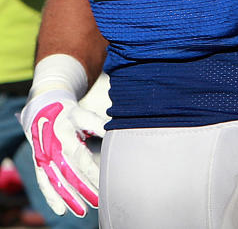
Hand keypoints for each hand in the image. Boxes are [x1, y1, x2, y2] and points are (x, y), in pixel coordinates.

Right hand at [18, 88, 104, 216]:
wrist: (43, 111)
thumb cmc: (70, 114)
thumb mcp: (84, 114)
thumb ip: (98, 124)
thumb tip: (114, 131)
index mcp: (65, 134)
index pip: (81, 157)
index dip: (92, 171)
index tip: (105, 181)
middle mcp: (52, 147)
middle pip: (70, 172)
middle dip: (84, 188)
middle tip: (99, 201)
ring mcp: (44, 157)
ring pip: (57, 181)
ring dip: (69, 198)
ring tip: (82, 212)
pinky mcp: (39, 165)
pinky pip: (45, 183)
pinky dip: (52, 198)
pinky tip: (61, 211)